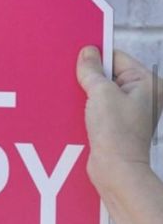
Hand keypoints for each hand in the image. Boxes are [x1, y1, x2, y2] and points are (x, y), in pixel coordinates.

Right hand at [76, 46, 161, 193]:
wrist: (116, 171)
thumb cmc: (117, 134)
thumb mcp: (101, 94)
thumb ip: (92, 70)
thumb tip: (88, 52)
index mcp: (148, 83)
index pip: (118, 57)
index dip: (97, 58)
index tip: (78, 59)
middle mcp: (143, 96)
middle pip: (109, 74)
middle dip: (90, 77)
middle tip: (75, 81)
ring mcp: (131, 111)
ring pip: (102, 91)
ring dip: (87, 93)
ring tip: (78, 100)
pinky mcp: (118, 124)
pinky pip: (99, 107)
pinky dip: (87, 107)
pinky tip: (79, 112)